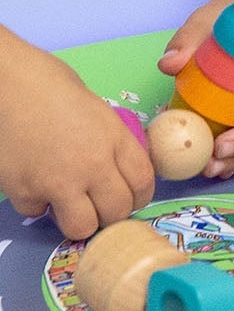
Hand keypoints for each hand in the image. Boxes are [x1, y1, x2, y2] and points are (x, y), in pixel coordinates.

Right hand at [0, 27, 153, 238]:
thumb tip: (115, 165)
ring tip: (71, 204)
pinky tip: (35, 184)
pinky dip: (38, 205)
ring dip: (80, 220)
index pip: (143, 183)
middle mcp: (93, 165)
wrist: (7, 83)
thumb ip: (109, 141)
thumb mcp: (96, 110)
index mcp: (115, 138)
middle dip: (111, 213)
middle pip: (117, 211)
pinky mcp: (24, 192)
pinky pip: (38, 213)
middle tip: (100, 205)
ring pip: (82, 226)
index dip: (139, 197)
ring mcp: (58, 182)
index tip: (132, 199)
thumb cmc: (49, 84)